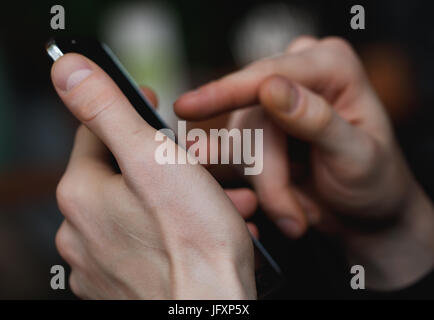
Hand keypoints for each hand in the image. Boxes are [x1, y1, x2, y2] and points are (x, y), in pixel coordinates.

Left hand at [51, 53, 256, 298]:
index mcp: (82, 194)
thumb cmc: (193, 242)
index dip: (128, 112)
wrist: (211, 312)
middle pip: (124, 174)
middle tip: (204, 165)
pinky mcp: (121, 287)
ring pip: (141, 209)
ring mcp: (100, 264)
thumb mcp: (152, 158)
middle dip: (167, 163)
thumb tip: (67, 71)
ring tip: (221, 203)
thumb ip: (106, 109)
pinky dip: (174, 232)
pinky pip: (146, 244)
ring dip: (179, 198)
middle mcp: (81, 232)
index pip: (95, 133)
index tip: (150, 100)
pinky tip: (205, 233)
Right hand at [174, 37, 433, 288]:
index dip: (227, 91)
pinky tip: (243, 191)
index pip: (271, 73)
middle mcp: (298, 75)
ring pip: (238, 138)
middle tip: (290, 215)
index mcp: (331, 66)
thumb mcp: (356, 156)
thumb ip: (316, 120)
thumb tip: (271, 88)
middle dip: (266, 172)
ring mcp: (273, 101)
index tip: (188, 107)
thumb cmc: (373, 182)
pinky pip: (230, 147)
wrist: (363, 213)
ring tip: (291, 214)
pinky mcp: (257, 126)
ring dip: (261, 184)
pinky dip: (238, 175)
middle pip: (250, 114)